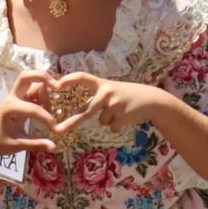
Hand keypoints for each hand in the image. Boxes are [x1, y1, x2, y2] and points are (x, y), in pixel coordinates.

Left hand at [0, 69, 57, 158]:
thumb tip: (54, 148)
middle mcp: (13, 98)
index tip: (56, 130)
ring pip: (32, 81)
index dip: (48, 119)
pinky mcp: (19, 98)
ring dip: (44, 88)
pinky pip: (33, 88)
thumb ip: (36, 144)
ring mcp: (15, 96)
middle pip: (27, 76)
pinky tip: (48, 106)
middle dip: (44, 77)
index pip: (35, 109)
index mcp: (11, 108)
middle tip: (58, 87)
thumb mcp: (17, 145)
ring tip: (50, 107)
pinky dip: (42, 92)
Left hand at [43, 73, 167, 134]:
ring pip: (102, 121)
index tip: (55, 85)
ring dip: (110, 119)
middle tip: (57, 131)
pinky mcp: (122, 116)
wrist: (152, 100)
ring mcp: (115, 105)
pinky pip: (112, 127)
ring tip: (121, 110)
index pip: (82, 77)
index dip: (68, 80)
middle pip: (85, 111)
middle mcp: (107, 93)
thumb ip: (97, 96)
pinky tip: (128, 116)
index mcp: (102, 84)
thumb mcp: (112, 90)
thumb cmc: (127, 95)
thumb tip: (80, 111)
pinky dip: (118, 125)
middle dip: (71, 123)